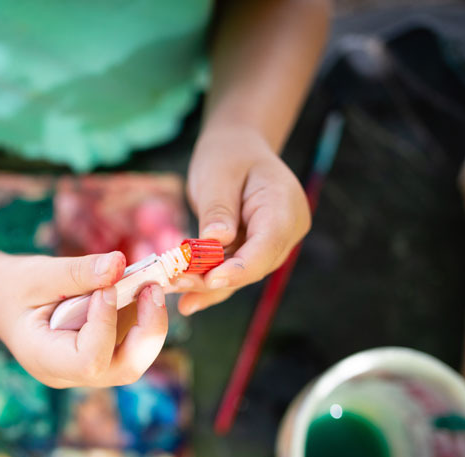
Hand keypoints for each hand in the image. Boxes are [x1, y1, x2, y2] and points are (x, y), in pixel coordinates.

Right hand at [0, 251, 168, 387]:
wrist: (5, 301)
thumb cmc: (16, 288)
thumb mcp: (39, 274)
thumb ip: (77, 272)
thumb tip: (119, 263)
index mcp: (44, 360)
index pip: (89, 360)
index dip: (105, 325)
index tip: (105, 288)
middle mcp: (71, 374)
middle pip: (124, 369)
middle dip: (147, 329)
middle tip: (151, 287)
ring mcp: (89, 370)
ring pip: (135, 359)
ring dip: (149, 321)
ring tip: (147, 283)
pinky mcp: (103, 356)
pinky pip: (134, 344)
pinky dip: (144, 317)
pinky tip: (139, 289)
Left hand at [179, 125, 310, 313]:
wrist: (237, 150)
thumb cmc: (228, 155)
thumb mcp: (217, 175)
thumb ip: (218, 209)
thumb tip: (217, 240)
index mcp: (285, 205)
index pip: (267, 245)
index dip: (239, 268)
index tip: (210, 280)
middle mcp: (287, 229)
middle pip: (254, 265)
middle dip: (215, 280)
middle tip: (176, 285)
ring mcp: (274, 243)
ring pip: (242, 273)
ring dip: (208, 286)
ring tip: (177, 294)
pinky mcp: (256, 251)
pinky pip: (234, 270)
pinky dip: (210, 282)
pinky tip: (187, 299)